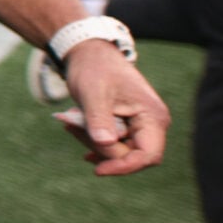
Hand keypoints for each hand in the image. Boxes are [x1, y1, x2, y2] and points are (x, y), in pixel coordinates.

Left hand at [51, 42, 169, 175]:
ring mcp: (140, 125)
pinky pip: (113, 143)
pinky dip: (93, 140)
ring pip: (118, 150)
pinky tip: (76, 131)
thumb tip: (106, 144)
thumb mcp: (92, 93)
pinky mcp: (127, 126)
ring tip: (70, 120)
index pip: (148, 155)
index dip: (124, 166)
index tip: (97, 170)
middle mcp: (152, 124)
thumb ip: (99, 119)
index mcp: (153, 117)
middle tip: (71, 126)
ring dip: (92, 141)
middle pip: (130, 155)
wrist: (88, 52)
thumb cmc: (94, 68)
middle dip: (100, 147)